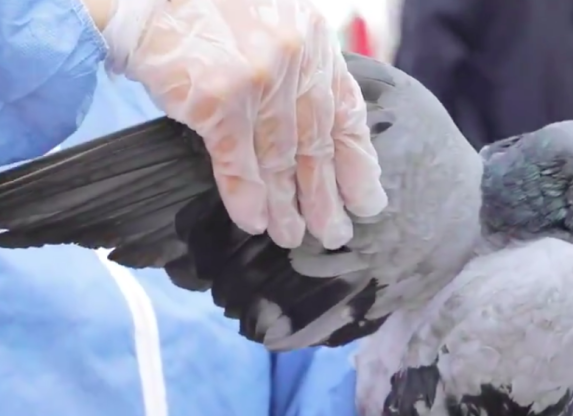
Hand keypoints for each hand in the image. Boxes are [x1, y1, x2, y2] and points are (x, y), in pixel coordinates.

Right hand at [95, 0, 387, 248]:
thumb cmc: (206, 12)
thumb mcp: (273, 25)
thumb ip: (300, 68)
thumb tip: (317, 133)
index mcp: (314, 42)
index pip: (347, 113)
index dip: (357, 163)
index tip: (366, 199)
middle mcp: (295, 60)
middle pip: (317, 144)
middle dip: (326, 196)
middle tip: (334, 233)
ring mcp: (259, 80)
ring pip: (280, 159)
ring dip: (286, 206)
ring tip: (292, 235)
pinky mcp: (218, 101)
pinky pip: (238, 162)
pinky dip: (246, 197)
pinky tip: (254, 222)